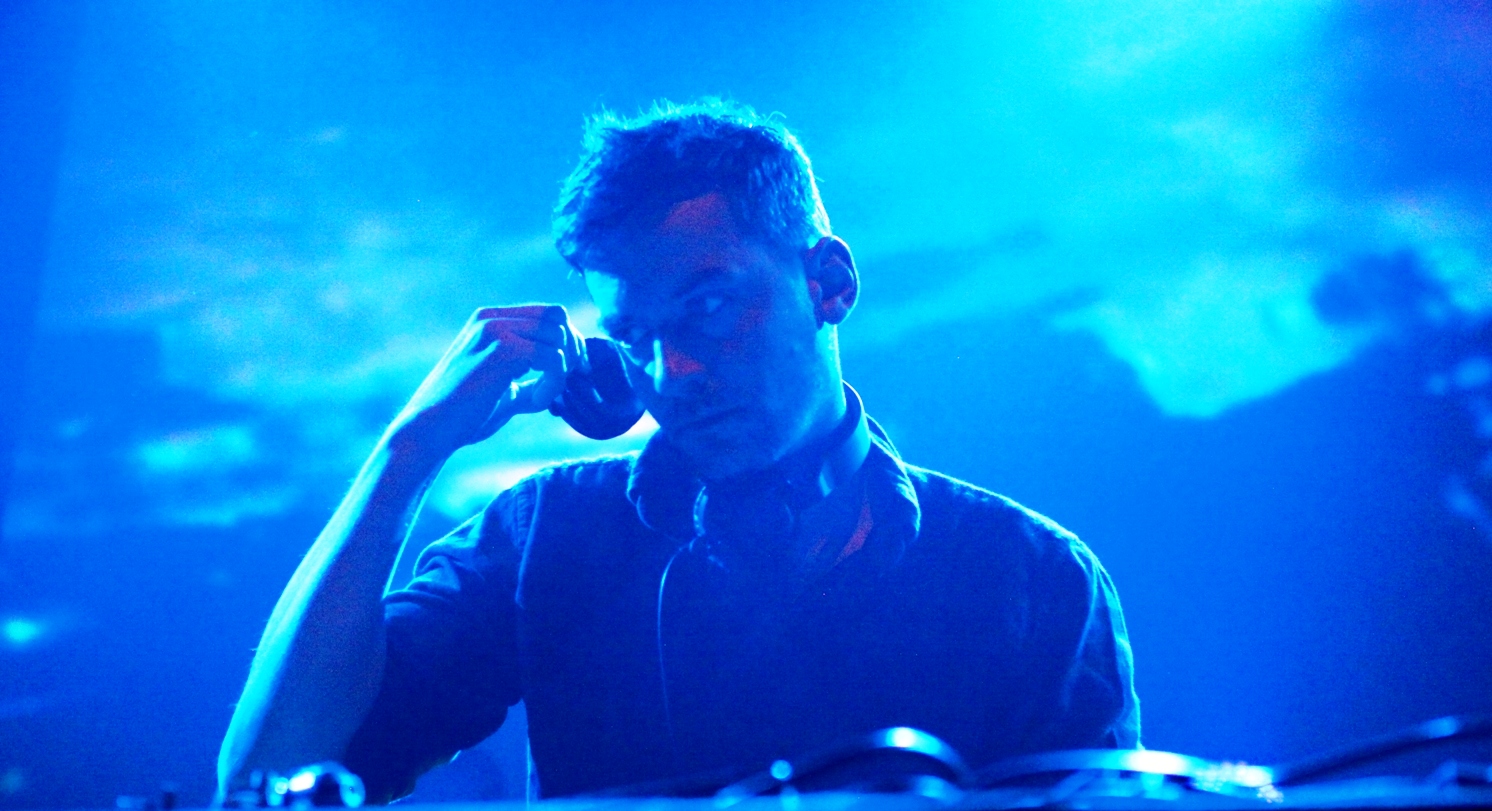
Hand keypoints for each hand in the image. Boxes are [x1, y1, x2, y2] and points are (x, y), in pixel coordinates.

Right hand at [384, 305, 582, 460]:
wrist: (432, 430)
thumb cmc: (466, 415)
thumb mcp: (506, 387)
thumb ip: (531, 374)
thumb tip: (570, 370)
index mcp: (490, 320)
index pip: (548, 313)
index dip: (569, 339)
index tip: (575, 369)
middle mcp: (491, 317)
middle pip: (557, 317)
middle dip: (572, 349)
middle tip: (566, 382)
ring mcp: (495, 330)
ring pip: (558, 337)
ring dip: (560, 373)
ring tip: (540, 399)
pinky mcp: (502, 350)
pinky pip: (552, 358)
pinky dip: (552, 384)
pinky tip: (535, 403)